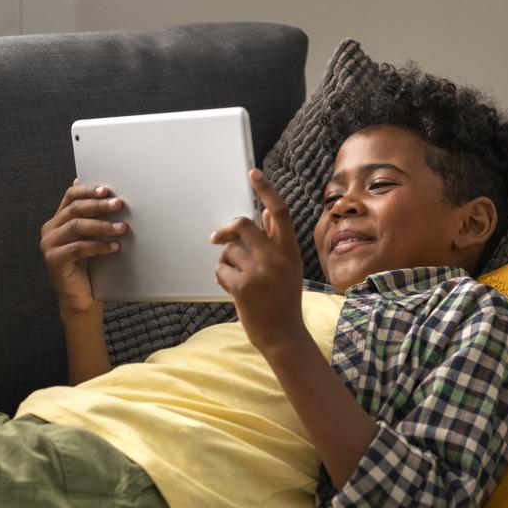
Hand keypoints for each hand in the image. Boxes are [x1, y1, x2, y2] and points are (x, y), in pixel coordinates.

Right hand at [40, 179, 127, 313]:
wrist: (81, 296)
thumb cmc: (90, 265)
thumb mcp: (92, 238)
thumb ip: (95, 219)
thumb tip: (111, 197)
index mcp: (58, 219)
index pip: (70, 196)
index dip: (88, 191)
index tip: (106, 190)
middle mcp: (50, 229)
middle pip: (74, 209)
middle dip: (99, 205)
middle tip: (119, 204)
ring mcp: (49, 244)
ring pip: (76, 227)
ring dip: (102, 225)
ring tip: (122, 228)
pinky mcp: (54, 260)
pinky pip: (78, 248)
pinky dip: (98, 246)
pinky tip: (114, 247)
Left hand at [210, 169, 305, 352]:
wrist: (284, 335)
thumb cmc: (284, 300)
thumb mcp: (289, 267)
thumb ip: (277, 241)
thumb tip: (262, 213)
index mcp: (290, 250)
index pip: (279, 212)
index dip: (266, 190)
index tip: (253, 173)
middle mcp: (276, 257)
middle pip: (243, 224)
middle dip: (227, 229)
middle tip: (217, 237)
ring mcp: (259, 272)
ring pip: (228, 251)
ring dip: (226, 263)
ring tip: (238, 280)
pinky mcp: (243, 287)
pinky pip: (221, 270)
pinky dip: (222, 278)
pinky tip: (234, 290)